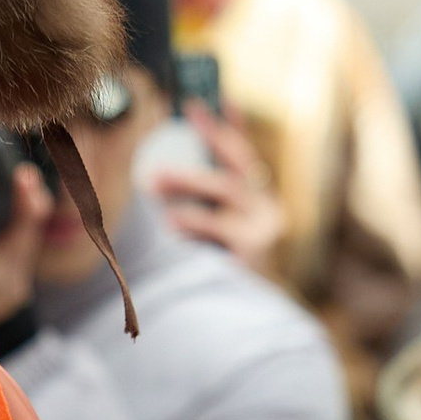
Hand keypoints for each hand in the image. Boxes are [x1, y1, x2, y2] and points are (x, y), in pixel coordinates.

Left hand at [147, 109, 289, 280]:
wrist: (240, 315)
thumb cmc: (219, 264)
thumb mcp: (212, 225)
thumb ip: (199, 193)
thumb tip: (165, 160)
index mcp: (257, 196)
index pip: (240, 151)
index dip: (221, 126)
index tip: (194, 104)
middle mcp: (267, 208)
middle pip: (235, 165)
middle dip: (207, 141)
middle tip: (168, 139)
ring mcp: (264, 228)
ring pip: (227, 189)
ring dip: (189, 180)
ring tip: (153, 180)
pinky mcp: (254, 250)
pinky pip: (221, 228)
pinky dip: (194, 220)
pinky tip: (169, 222)